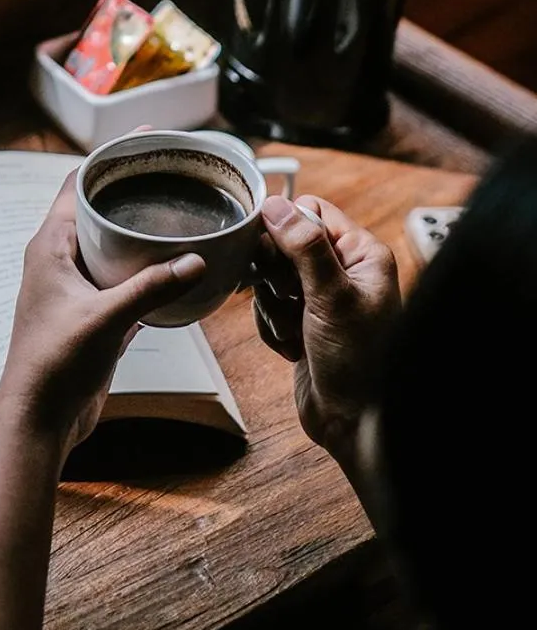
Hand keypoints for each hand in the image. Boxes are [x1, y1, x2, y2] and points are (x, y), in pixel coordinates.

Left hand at [0, 169, 205, 461]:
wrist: (39, 419)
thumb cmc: (54, 365)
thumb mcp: (106, 319)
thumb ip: (152, 288)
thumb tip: (197, 259)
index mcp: (50, 246)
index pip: (79, 182)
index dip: (110, 156)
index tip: (147, 138)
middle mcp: (59, 258)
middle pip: (97, 206)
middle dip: (131, 187)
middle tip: (173, 171)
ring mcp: (74, 285)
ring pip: (110, 241)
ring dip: (140, 227)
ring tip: (181, 210)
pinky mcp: (91, 311)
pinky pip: (121, 275)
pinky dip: (145, 265)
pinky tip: (176, 264)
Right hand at [252, 194, 400, 474]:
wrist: (353, 423)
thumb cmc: (359, 362)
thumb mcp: (332, 298)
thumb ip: (305, 248)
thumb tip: (276, 206)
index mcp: (361, 254)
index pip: (311, 212)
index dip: (285, 227)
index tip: (271, 252)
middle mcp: (343, 272)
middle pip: (284, 244)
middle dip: (276, 276)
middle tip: (287, 297)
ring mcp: (321, 298)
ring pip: (271, 279)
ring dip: (274, 307)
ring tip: (296, 332)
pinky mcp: (302, 322)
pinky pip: (268, 308)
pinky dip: (272, 327)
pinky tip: (292, 348)